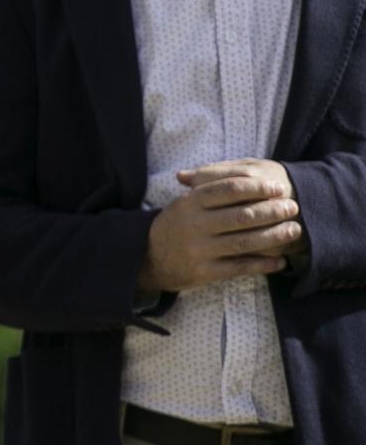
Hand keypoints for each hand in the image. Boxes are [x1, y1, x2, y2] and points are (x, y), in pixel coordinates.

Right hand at [139, 159, 301, 292]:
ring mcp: (200, 249)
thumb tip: (246, 173)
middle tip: (292, 207)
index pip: (228, 189)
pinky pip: (240, 267)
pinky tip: (281, 261)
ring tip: (294, 230)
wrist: (149, 258)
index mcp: (190, 203)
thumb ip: (210, 188)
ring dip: (274, 236)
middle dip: (272, 210)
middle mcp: (195, 225)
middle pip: (241, 215)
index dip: (257, 187)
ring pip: (245, 241)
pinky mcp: (205, 271)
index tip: (278, 188)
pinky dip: (264, 264)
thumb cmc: (177, 225)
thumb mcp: (185, 202)